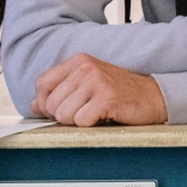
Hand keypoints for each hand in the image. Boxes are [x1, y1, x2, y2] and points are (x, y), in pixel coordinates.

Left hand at [29, 53, 166, 126]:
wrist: (152, 96)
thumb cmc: (119, 92)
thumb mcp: (86, 85)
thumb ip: (60, 91)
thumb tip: (34, 104)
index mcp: (77, 61)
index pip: (41, 83)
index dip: (45, 102)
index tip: (57, 109)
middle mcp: (85, 67)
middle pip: (51, 103)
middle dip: (63, 115)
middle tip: (83, 112)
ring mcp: (96, 81)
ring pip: (64, 114)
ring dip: (78, 121)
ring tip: (94, 113)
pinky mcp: (106, 97)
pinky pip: (81, 121)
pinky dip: (90, 125)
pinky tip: (103, 116)